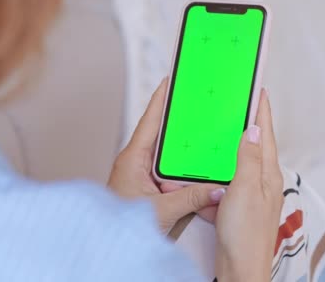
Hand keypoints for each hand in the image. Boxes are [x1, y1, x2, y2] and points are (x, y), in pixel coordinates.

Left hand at [108, 78, 225, 232]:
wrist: (107, 244)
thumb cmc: (119, 225)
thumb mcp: (161, 210)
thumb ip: (190, 198)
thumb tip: (216, 189)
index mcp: (133, 159)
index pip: (150, 121)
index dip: (161, 99)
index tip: (171, 80)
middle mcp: (135, 163)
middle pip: (159, 133)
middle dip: (176, 119)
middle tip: (192, 103)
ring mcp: (139, 175)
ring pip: (164, 154)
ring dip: (180, 147)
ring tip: (200, 134)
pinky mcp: (145, 187)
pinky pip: (165, 171)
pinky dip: (179, 168)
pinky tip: (193, 169)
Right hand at [215, 89, 283, 281]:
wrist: (240, 269)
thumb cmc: (245, 235)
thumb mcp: (245, 190)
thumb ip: (247, 159)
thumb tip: (251, 130)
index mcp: (267, 173)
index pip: (265, 133)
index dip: (261, 109)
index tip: (258, 88)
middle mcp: (262, 181)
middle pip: (253, 144)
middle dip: (245, 123)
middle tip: (237, 103)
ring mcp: (249, 194)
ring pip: (237, 163)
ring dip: (227, 147)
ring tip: (219, 130)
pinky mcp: (236, 206)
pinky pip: (225, 182)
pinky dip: (215, 173)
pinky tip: (205, 170)